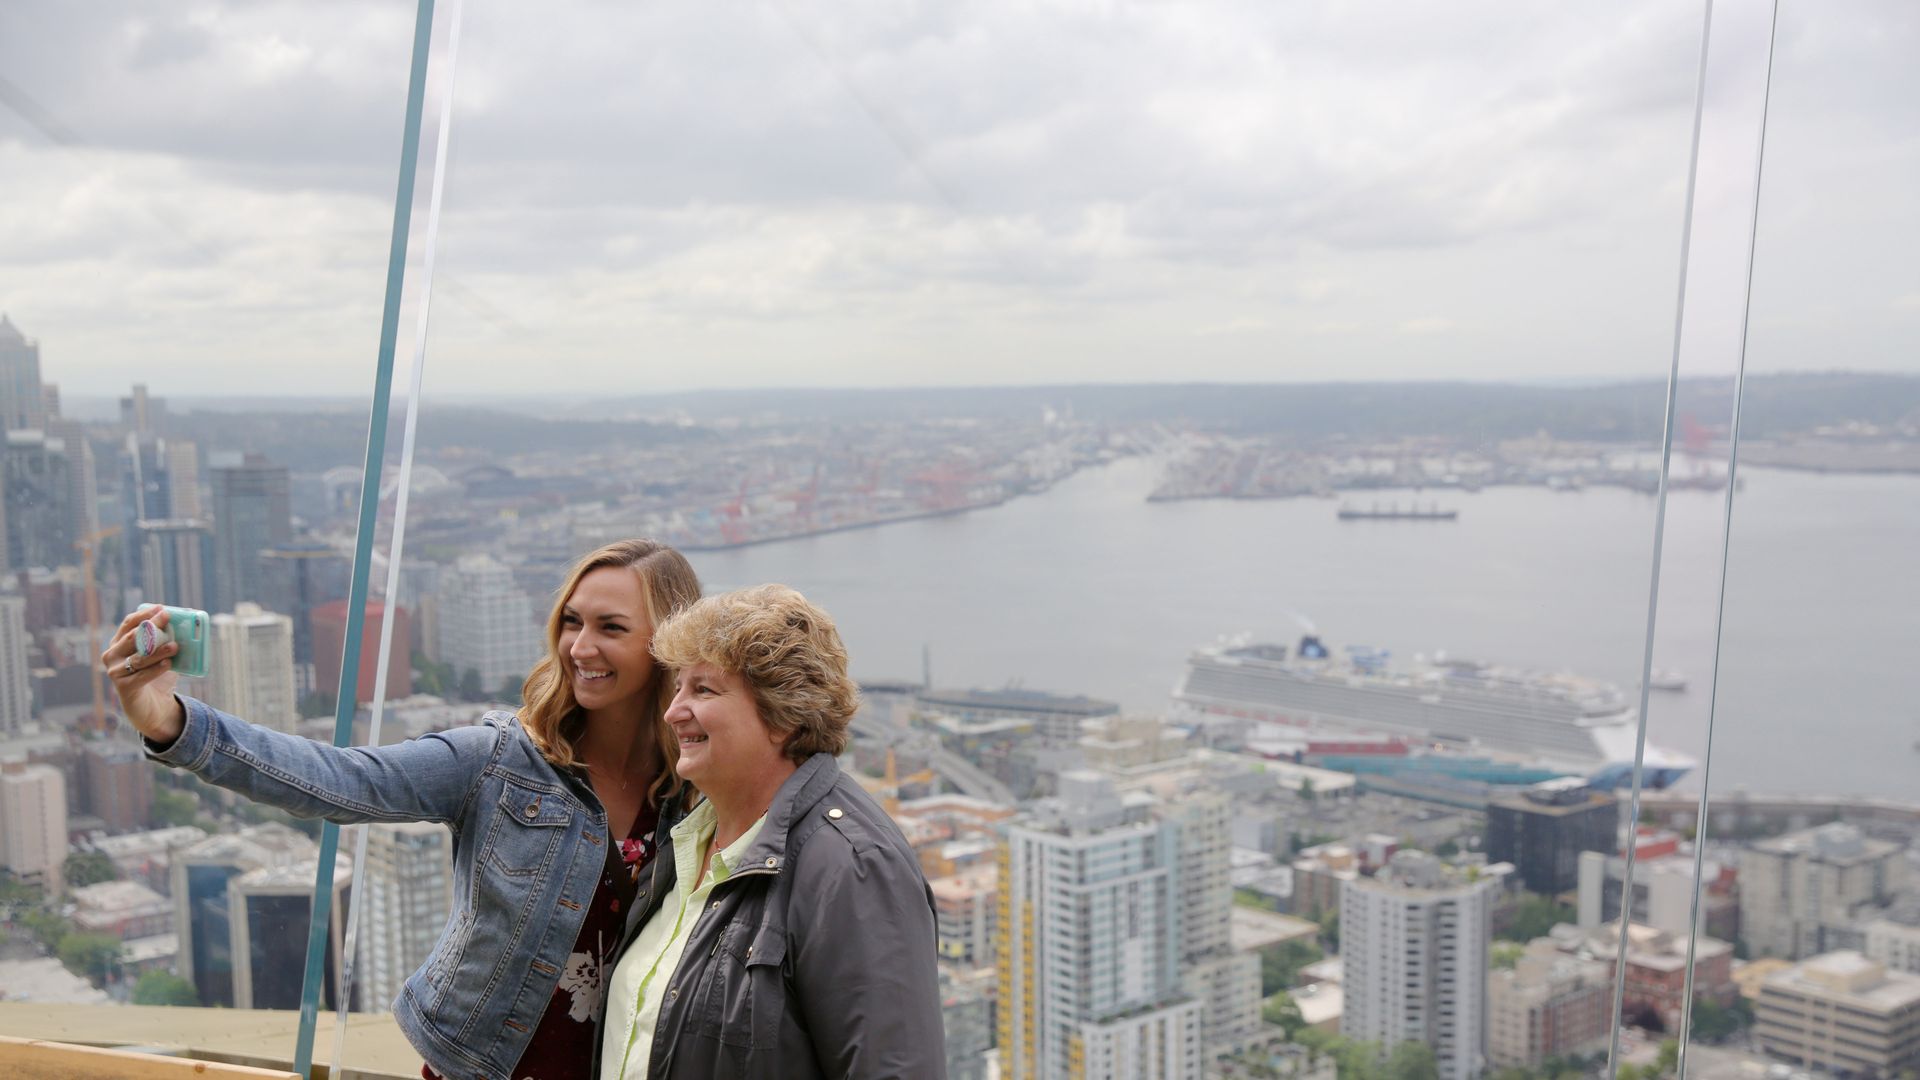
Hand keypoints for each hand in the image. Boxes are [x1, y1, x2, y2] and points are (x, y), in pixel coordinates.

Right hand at [101, 606, 186, 744]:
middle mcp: (112, 655)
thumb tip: (186, 623)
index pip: (128, 624)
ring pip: (138, 657)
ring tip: (175, 646)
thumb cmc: (157, 676)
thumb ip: (167, 640)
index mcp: (118, 643)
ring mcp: (115, 672)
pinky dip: (156, 669)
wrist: (153, 707)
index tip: (161, 608)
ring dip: (157, 650)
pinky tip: (168, 664)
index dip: (144, 614)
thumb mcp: (162, 655)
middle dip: (150, 626)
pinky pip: (141, 676)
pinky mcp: (123, 687)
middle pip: (132, 637)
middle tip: (167, 618)